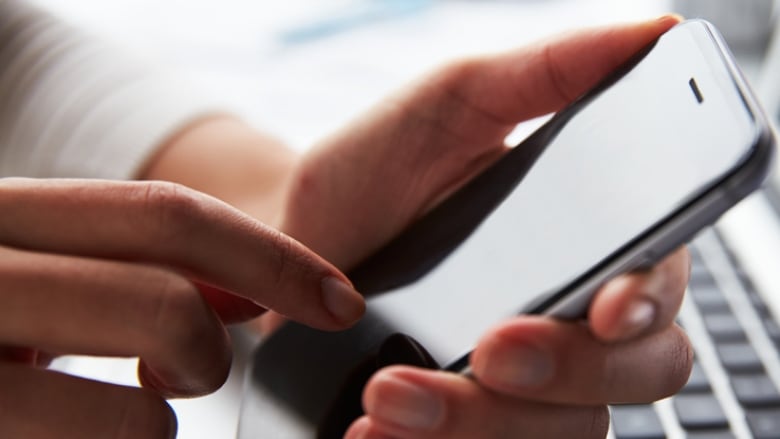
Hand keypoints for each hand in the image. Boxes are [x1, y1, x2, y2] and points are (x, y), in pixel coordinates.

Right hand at [0, 178, 363, 437]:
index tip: (340, 298)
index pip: (166, 217)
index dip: (272, 257)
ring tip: (124, 414)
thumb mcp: (37, 275)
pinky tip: (87, 432)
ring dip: (160, 426)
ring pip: (139, 417)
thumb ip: (129, 270)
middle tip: (194, 373)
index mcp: (1, 218)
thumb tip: (241, 294)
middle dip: (210, 351)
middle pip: (163, 304)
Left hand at [271, 15, 688, 437]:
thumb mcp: (450, 103)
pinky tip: (375, 431)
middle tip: (487, 350)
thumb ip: (546, 73)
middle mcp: (568, 321)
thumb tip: (655, 34)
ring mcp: (523, 385)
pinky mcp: (471, 423)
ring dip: (478, 423)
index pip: (657, 286)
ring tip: (388, 394)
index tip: (607, 307)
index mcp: (586, 242)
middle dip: (564, 371)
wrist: (295, 243)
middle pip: (628, 376)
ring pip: (556, 430)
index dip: (648, 305)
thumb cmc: (376, 169)